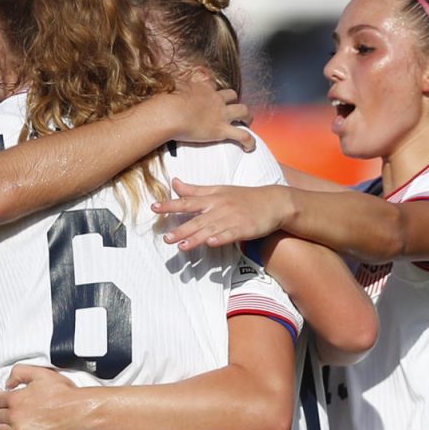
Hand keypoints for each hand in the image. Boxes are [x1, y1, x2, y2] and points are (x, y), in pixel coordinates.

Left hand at [0, 365, 92, 429]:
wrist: (78, 412)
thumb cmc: (64, 393)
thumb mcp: (40, 373)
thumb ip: (19, 372)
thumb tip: (8, 383)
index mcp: (15, 398)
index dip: (2, 400)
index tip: (6, 402)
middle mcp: (14, 415)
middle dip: (3, 414)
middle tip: (9, 414)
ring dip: (0, 428)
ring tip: (4, 428)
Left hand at [154, 180, 293, 250]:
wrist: (274, 201)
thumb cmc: (244, 196)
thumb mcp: (218, 190)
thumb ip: (194, 189)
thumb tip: (173, 183)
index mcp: (212, 198)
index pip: (187, 201)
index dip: (170, 205)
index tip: (154, 208)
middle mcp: (219, 208)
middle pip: (197, 220)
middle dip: (181, 229)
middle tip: (166, 238)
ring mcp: (232, 218)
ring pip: (211, 229)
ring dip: (196, 238)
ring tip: (182, 246)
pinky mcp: (244, 228)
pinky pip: (231, 234)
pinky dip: (221, 238)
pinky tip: (211, 243)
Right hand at [164, 70, 253, 151]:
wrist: (171, 113)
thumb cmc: (167, 103)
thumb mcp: (170, 90)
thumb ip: (172, 88)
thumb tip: (166, 88)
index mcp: (203, 89)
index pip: (213, 87)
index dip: (214, 92)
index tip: (212, 97)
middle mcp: (215, 99)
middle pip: (232, 96)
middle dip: (234, 102)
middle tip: (233, 110)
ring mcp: (221, 114)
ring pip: (243, 111)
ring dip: (247, 117)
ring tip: (248, 122)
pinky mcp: (221, 130)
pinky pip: (242, 135)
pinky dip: (249, 141)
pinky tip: (250, 147)